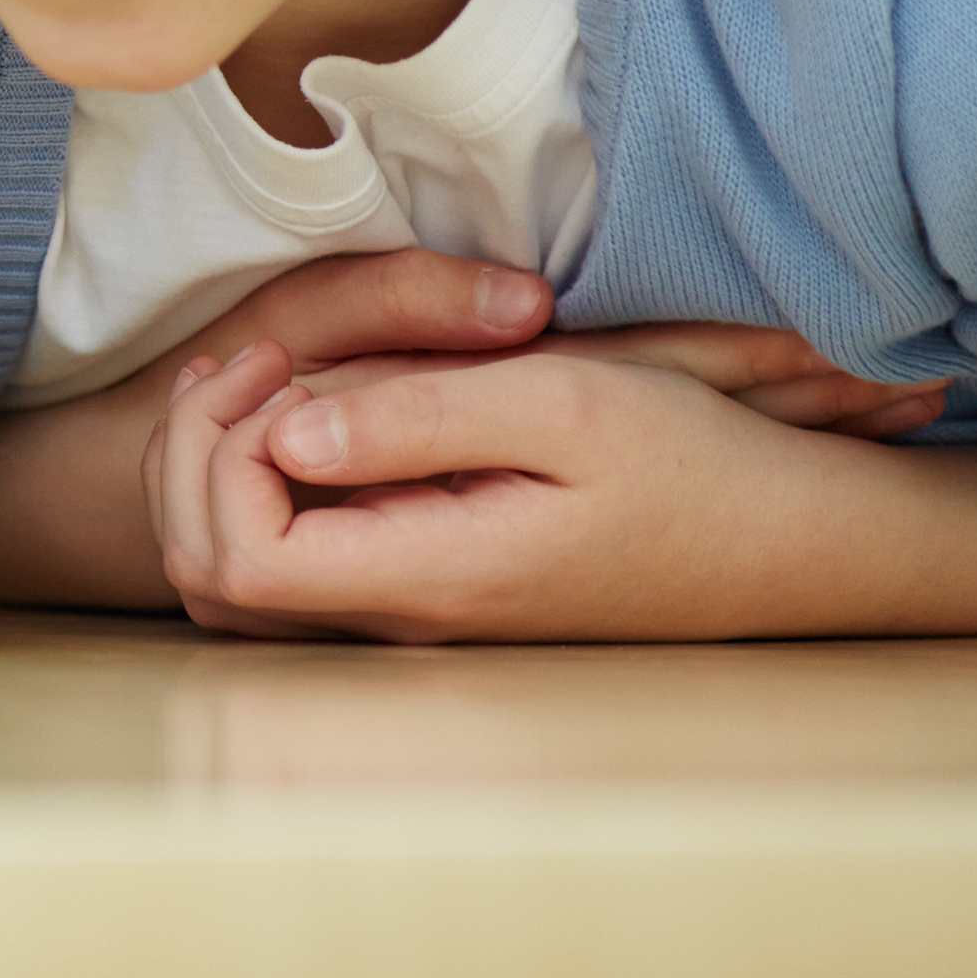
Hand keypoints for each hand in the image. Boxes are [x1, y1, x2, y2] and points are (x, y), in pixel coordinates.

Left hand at [147, 340, 921, 641]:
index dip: (217, 458)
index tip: (270, 367)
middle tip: (246, 362)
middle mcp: (406, 616)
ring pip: (236, 576)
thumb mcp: (560, 401)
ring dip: (217, 468)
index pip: (239, 557)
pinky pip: (293, 558)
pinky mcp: (427, 587)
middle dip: (191, 457)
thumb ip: (414, 418)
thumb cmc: (692, 461)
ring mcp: (413, 611)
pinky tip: (302, 408)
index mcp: (433, 576)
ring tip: (261, 375)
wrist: (786, 537)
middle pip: (210, 575)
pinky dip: (263, 483)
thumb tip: (283, 435)